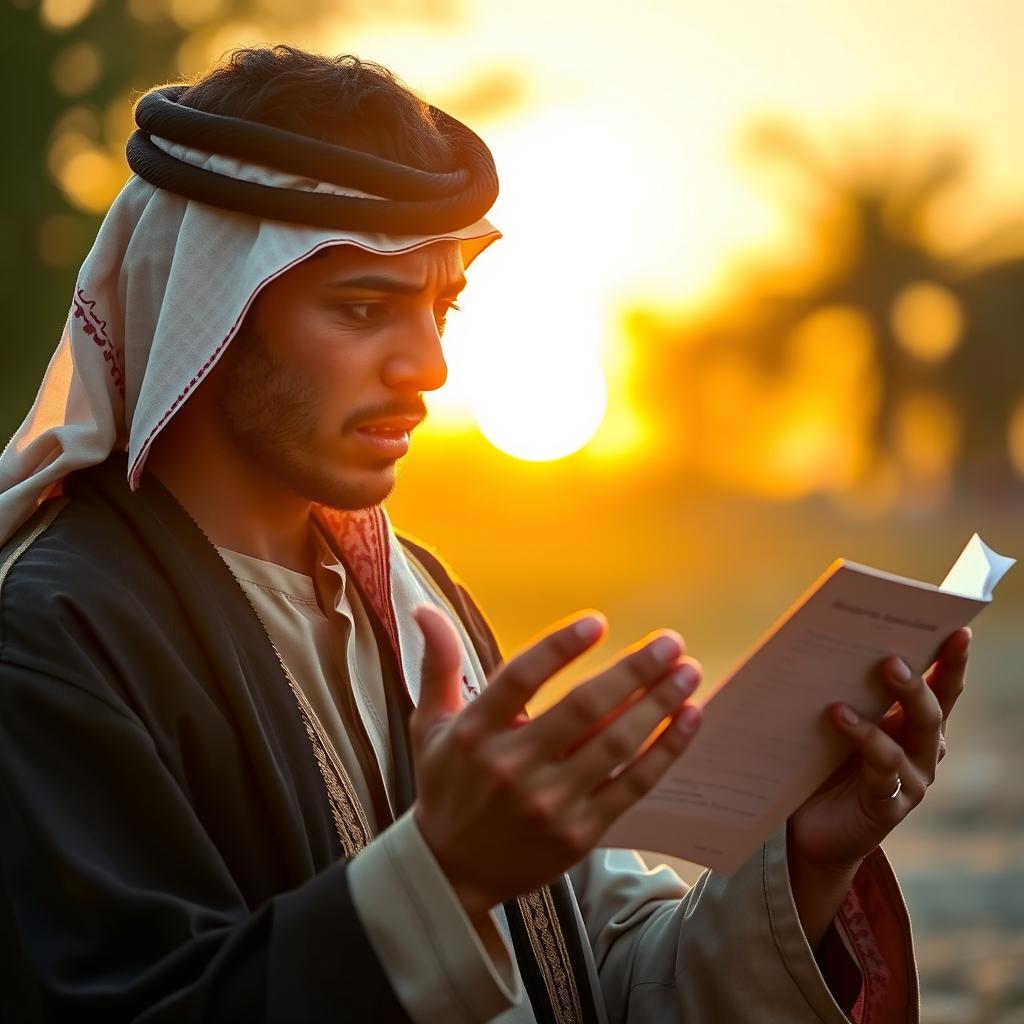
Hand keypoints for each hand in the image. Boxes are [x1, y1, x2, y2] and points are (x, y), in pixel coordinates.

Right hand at [410, 606, 702, 920]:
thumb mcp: (431, 725)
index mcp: (475, 734)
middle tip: (670, 641)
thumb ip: (437, 665)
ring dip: (658, 705)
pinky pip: (633, 785)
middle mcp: (512, 768)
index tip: (598, 622)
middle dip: (634, 671)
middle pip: (583, 709)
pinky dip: (665, 751)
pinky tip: (688, 718)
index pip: (520, 679)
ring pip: (615, 745)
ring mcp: (549, 804)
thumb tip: (425, 610)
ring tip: (687, 672)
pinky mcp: (580, 833)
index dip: (560, 647)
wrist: (453, 870)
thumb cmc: (446, 785)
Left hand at [789, 626, 970, 875]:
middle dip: (917, 682)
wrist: (810, 829)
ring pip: (914, 740)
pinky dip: (864, 740)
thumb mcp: (834, 721)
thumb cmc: (823, 764)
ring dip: (893, 708)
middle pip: (930, 711)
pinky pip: (884, 770)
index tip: (958, 631)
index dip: (952, 661)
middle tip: (891, 658)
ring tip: (866, 682)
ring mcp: (911, 780)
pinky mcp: (888, 805)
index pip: (941, 688)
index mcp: (912, 724)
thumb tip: (828, 635)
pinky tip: (839, 718)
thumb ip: (843, 688)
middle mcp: (921, 751)